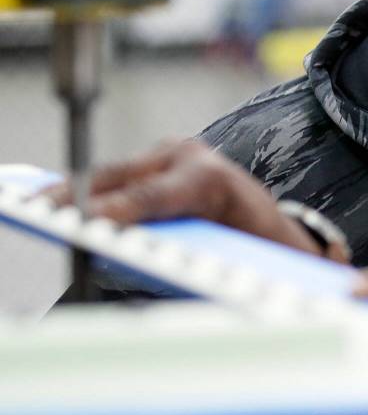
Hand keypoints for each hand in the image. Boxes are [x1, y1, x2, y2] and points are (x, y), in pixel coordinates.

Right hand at [42, 140, 348, 263]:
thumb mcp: (234, 259)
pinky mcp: (162, 159)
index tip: (93, 223)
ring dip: (76, 192)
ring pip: (115, 173)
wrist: (278, 225)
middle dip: (82, 197)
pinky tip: (61, 204)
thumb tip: (134, 252)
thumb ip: (191, 260)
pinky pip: (120, 176)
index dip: (121, 208)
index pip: (156, 195)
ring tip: (43, 210)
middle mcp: (192, 157)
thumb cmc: (259, 249)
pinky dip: (89, 191)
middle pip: (124, 176)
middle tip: (47, 215)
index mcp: (213, 180)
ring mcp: (175, 154)